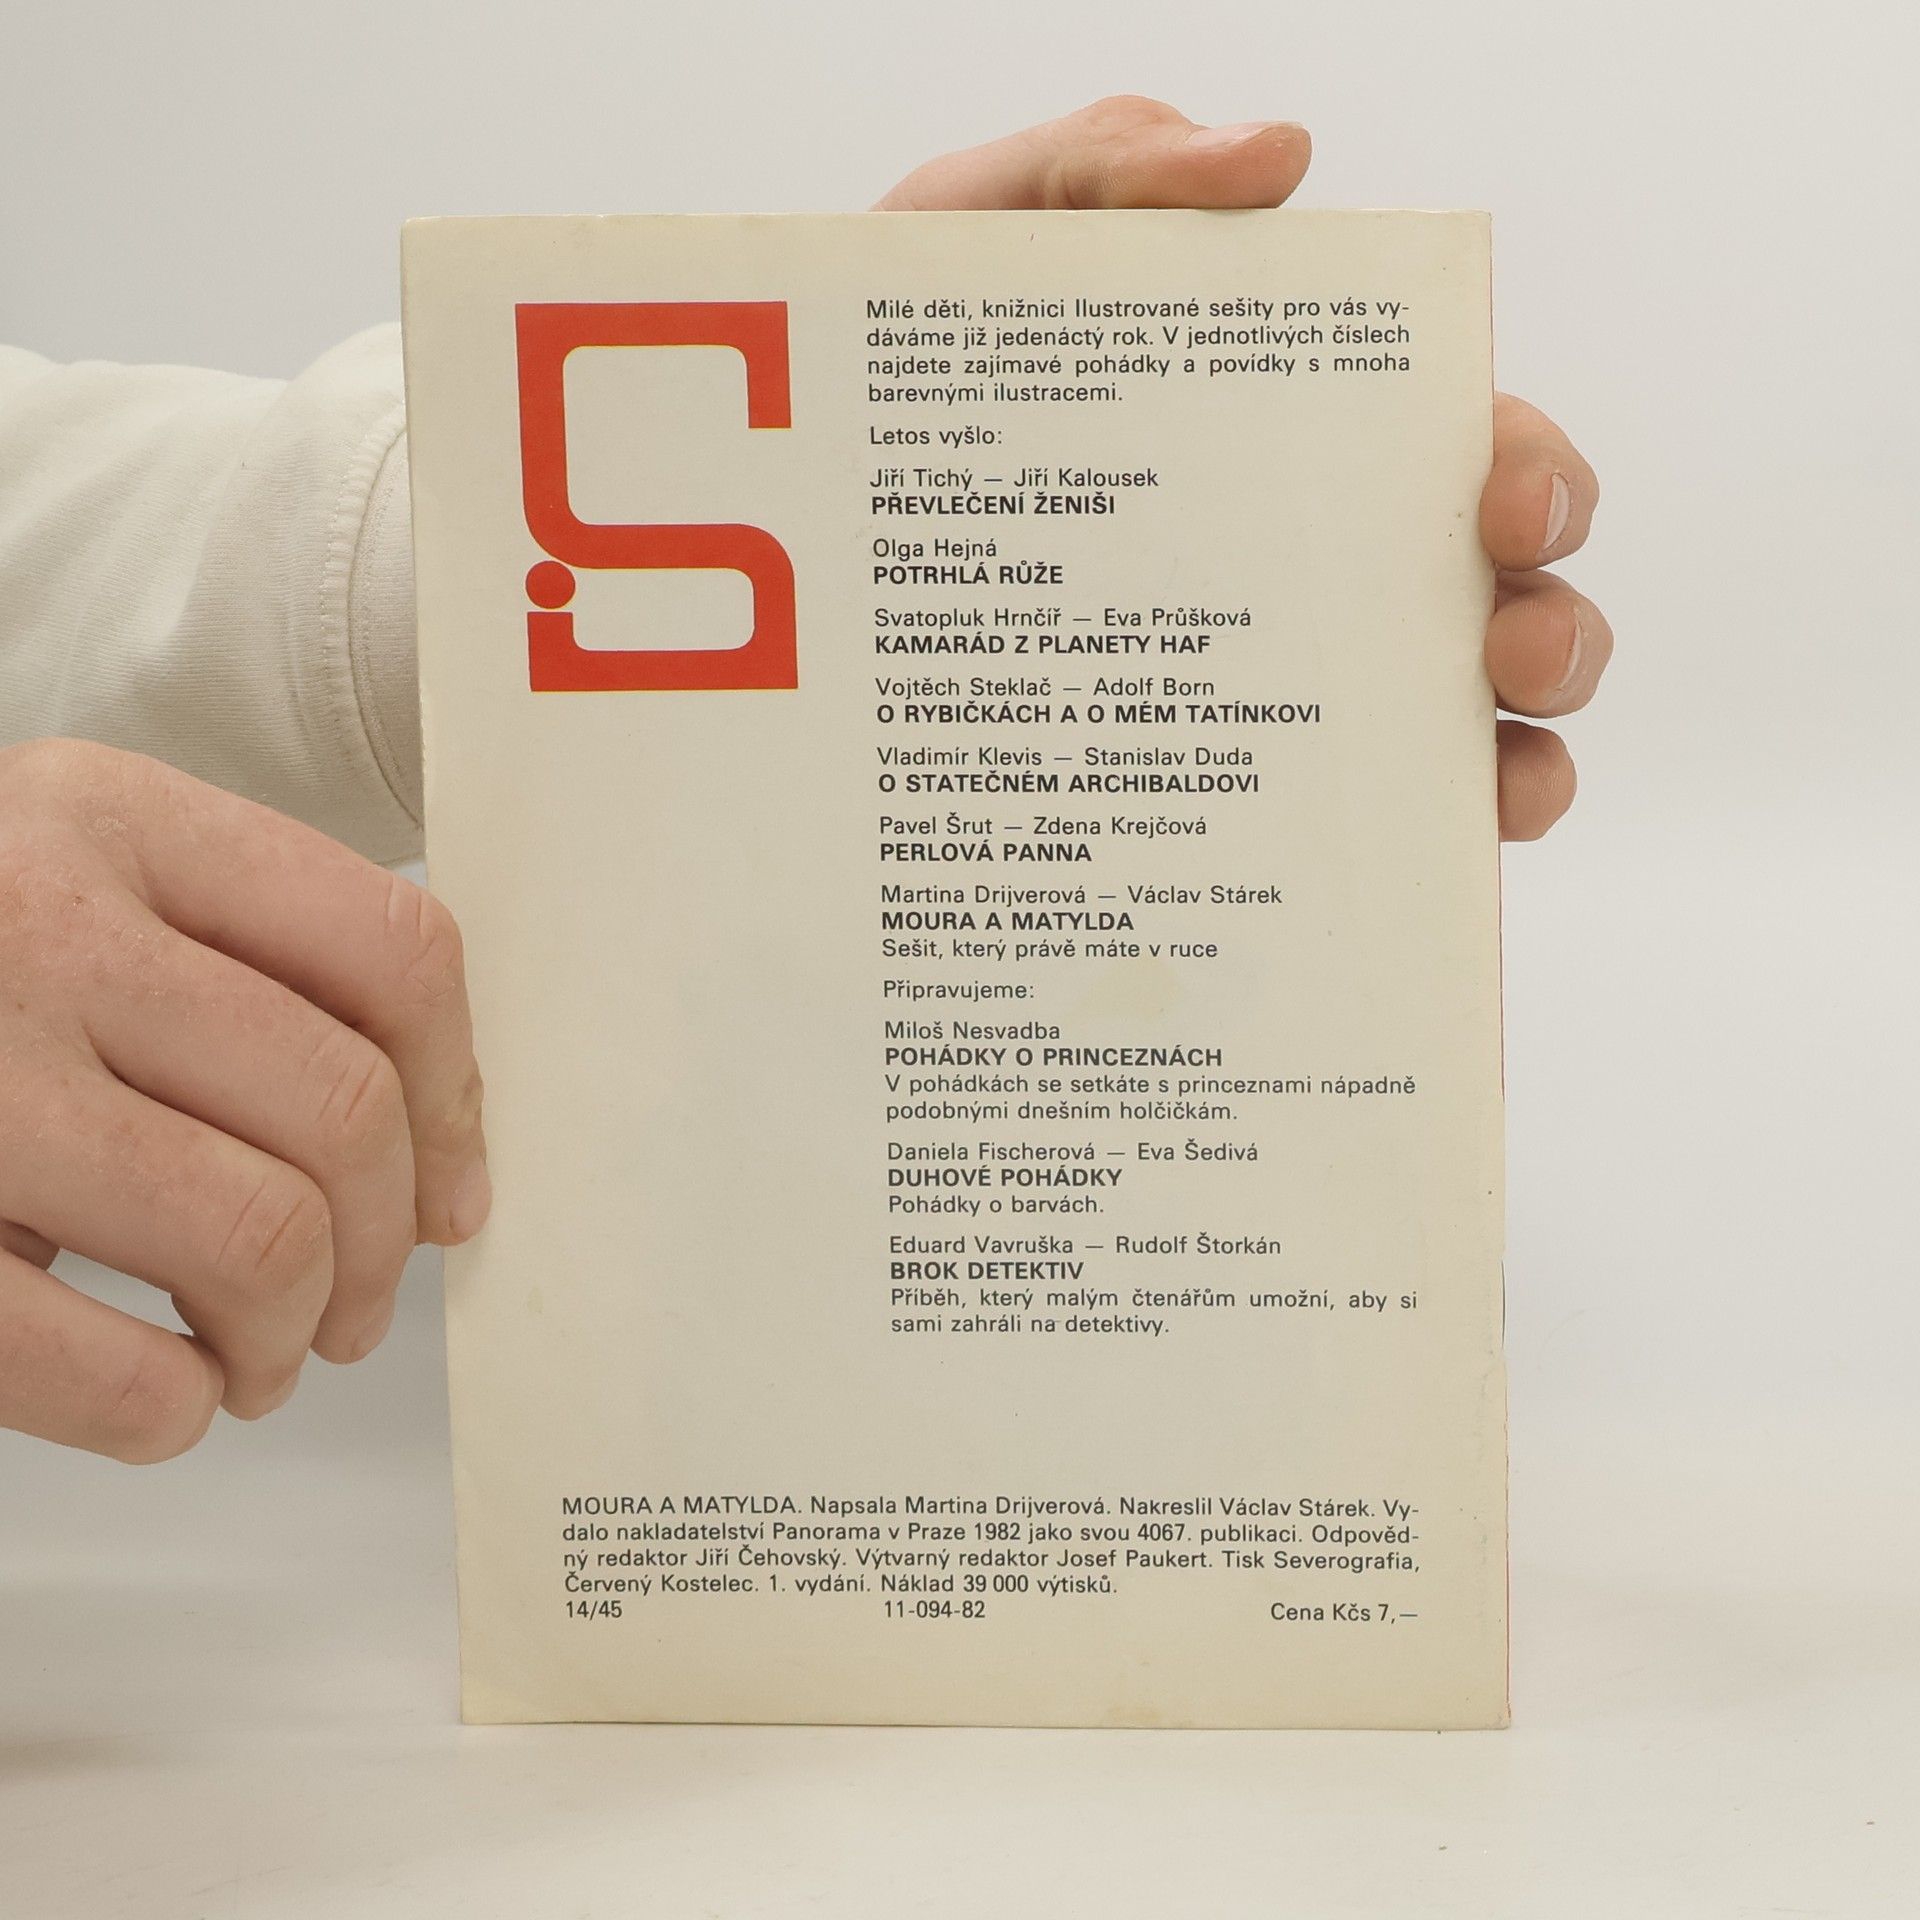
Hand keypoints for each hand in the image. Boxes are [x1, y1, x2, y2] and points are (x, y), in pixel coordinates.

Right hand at [0, 741, 488, 1462]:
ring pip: (259, 1236)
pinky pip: (114, 1371)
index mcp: (115, 822)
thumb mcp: (82, 882)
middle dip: (384, 1246)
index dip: (455, 1096)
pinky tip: (164, 1391)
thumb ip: (250, 966)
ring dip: (294, 1332)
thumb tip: (439, 1158)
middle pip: (342, 1111)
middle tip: (355, 1305)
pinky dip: (174, 1410)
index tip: (452, 1187)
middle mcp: (39, 927)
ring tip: (262, 1352)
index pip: (390, 950)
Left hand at [877, 96, 1607, 839]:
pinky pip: (1341, 861)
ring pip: (1460, 746)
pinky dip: (1405, 872)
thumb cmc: (895, 393)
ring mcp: (1275, 706)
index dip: (1529, 473)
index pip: (1466, 454)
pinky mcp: (1209, 812)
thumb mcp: (980, 248)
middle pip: (1501, 607)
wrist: (769, 548)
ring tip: (1501, 779)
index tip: (1502, 498)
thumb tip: (1277, 158)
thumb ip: (1108, 172)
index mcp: (1300, 447)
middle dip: (1555, 626)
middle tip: (1509, 645)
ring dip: (1523, 762)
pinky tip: (1393, 886)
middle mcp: (1314, 580)